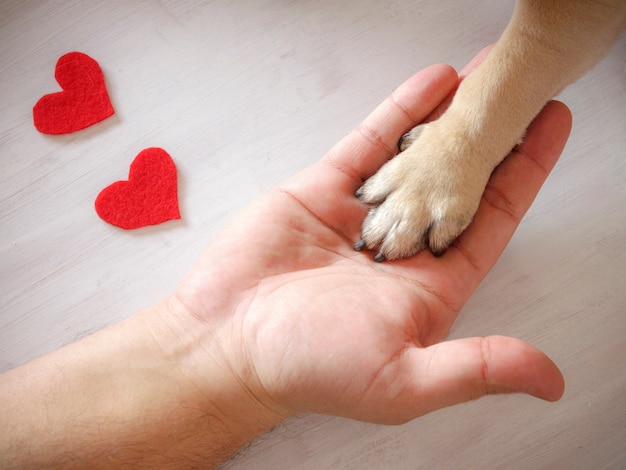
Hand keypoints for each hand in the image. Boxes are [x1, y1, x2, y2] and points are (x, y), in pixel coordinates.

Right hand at [174, 50, 569, 424]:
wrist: (226, 340)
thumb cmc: (309, 369)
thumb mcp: (403, 382)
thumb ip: (477, 370)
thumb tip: (550, 382)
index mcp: (428, 285)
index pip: (487, 218)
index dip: (523, 174)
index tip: (547, 128)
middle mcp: (401, 245)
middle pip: (458, 177)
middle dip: (492, 133)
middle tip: (522, 87)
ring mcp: (362, 213)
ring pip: (416, 154)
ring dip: (449, 116)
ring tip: (482, 75)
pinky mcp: (323, 191)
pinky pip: (369, 144)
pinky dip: (400, 111)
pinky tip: (430, 83)